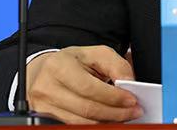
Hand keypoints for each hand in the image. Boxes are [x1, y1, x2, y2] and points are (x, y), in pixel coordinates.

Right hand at [26, 45, 141, 123]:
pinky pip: (75, 126)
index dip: (113, 97)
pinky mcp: (45, 118)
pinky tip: (108, 120)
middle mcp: (47, 87)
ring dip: (108, 121)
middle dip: (115, 112)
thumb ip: (115, 64)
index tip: (132, 100)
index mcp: (59, 66)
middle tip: (134, 111)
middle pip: (87, 108)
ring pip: (82, 122)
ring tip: (124, 116)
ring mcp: (44, 106)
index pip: (89, 88)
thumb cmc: (71, 62)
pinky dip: (96, 124)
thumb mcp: (94, 54)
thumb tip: (129, 82)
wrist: (42, 71)